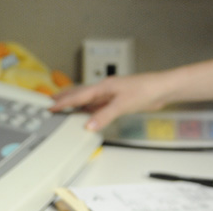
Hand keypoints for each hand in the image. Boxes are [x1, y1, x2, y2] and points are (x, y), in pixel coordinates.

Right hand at [49, 71, 170, 130]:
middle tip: (50, 103)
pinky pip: (97, 105)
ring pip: (88, 99)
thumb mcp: (123, 105)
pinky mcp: (117, 100)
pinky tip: (86, 114)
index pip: (78, 95)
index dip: (63, 102)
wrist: (162, 89)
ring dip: (75, 103)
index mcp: (103, 87)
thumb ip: (104, 115)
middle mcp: (105, 89)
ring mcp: (111, 94)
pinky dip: (88, 109)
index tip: (49, 107)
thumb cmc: (146, 89)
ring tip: (63, 108)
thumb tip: (87, 125)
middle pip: (80, 94)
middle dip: (65, 98)